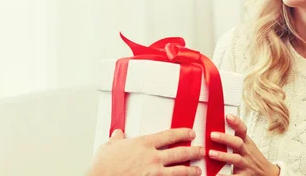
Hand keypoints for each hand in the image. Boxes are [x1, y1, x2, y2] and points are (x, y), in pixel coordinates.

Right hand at [88, 128, 203, 175]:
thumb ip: (117, 139)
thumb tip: (118, 134)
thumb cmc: (104, 166)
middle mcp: (153, 157)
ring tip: (198, 170)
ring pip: (179, 171)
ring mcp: (154, 173)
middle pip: (180, 152)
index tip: (190, 133)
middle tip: (201, 150)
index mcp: (144, 144)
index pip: (169, 135)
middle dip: (193, 151)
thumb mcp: (109, 147)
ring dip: (191, 170)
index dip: (183, 134)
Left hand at [208, 114, 279, 175]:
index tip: (228, 116)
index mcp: (246, 143)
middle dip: (225, 138)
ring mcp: (246, 165)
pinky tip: (216, 174)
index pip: (242, 130)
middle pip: (238, 143)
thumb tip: (218, 125)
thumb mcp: (247, 145)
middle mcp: (246, 152)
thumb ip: (234, 136)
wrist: (267, 174)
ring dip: (223, 156)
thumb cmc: (252, 157)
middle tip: (212, 135)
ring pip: (236, 159)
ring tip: (211, 153)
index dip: (236, 122)